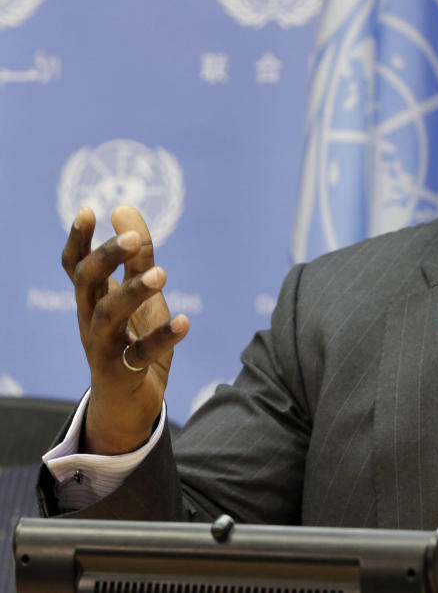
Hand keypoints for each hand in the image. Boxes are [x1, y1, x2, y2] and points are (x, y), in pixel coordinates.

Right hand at [61, 205, 188, 454]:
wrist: (129, 405)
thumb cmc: (132, 341)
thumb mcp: (139, 296)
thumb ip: (136, 257)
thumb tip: (124, 208)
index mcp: (93, 300)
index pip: (76, 266)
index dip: (79, 239)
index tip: (88, 209)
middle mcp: (92, 321)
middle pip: (86, 284)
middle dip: (105, 258)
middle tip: (132, 239)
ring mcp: (104, 348)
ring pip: (108, 317)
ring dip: (132, 293)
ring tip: (162, 274)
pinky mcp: (123, 374)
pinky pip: (140, 354)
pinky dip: (162, 337)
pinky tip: (184, 322)